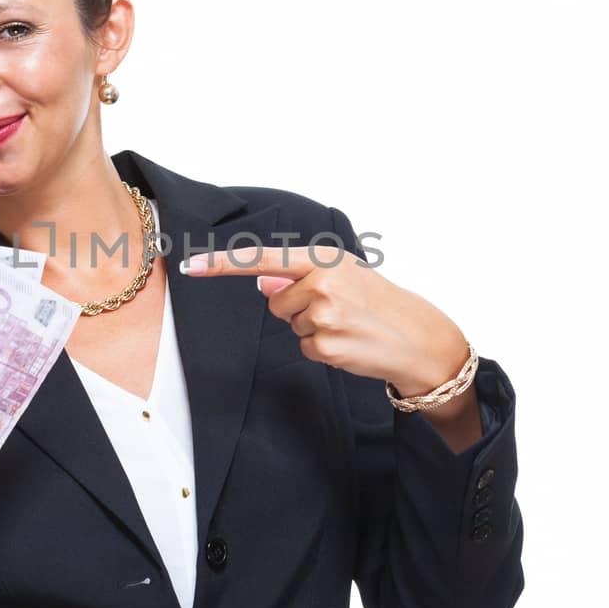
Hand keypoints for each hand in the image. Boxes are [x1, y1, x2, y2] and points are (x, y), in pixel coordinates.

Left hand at [181, 244, 467, 395]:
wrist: (419, 338)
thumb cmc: (380, 303)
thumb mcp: (345, 275)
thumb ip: (301, 277)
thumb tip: (263, 286)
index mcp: (324, 259)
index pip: (262, 259)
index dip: (222, 264)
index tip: (190, 265)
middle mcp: (321, 282)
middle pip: (275, 303)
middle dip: (298, 309)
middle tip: (338, 310)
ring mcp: (323, 315)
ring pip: (290, 325)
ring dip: (312, 329)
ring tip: (347, 325)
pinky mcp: (326, 345)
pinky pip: (303, 347)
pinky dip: (322, 348)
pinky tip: (349, 343)